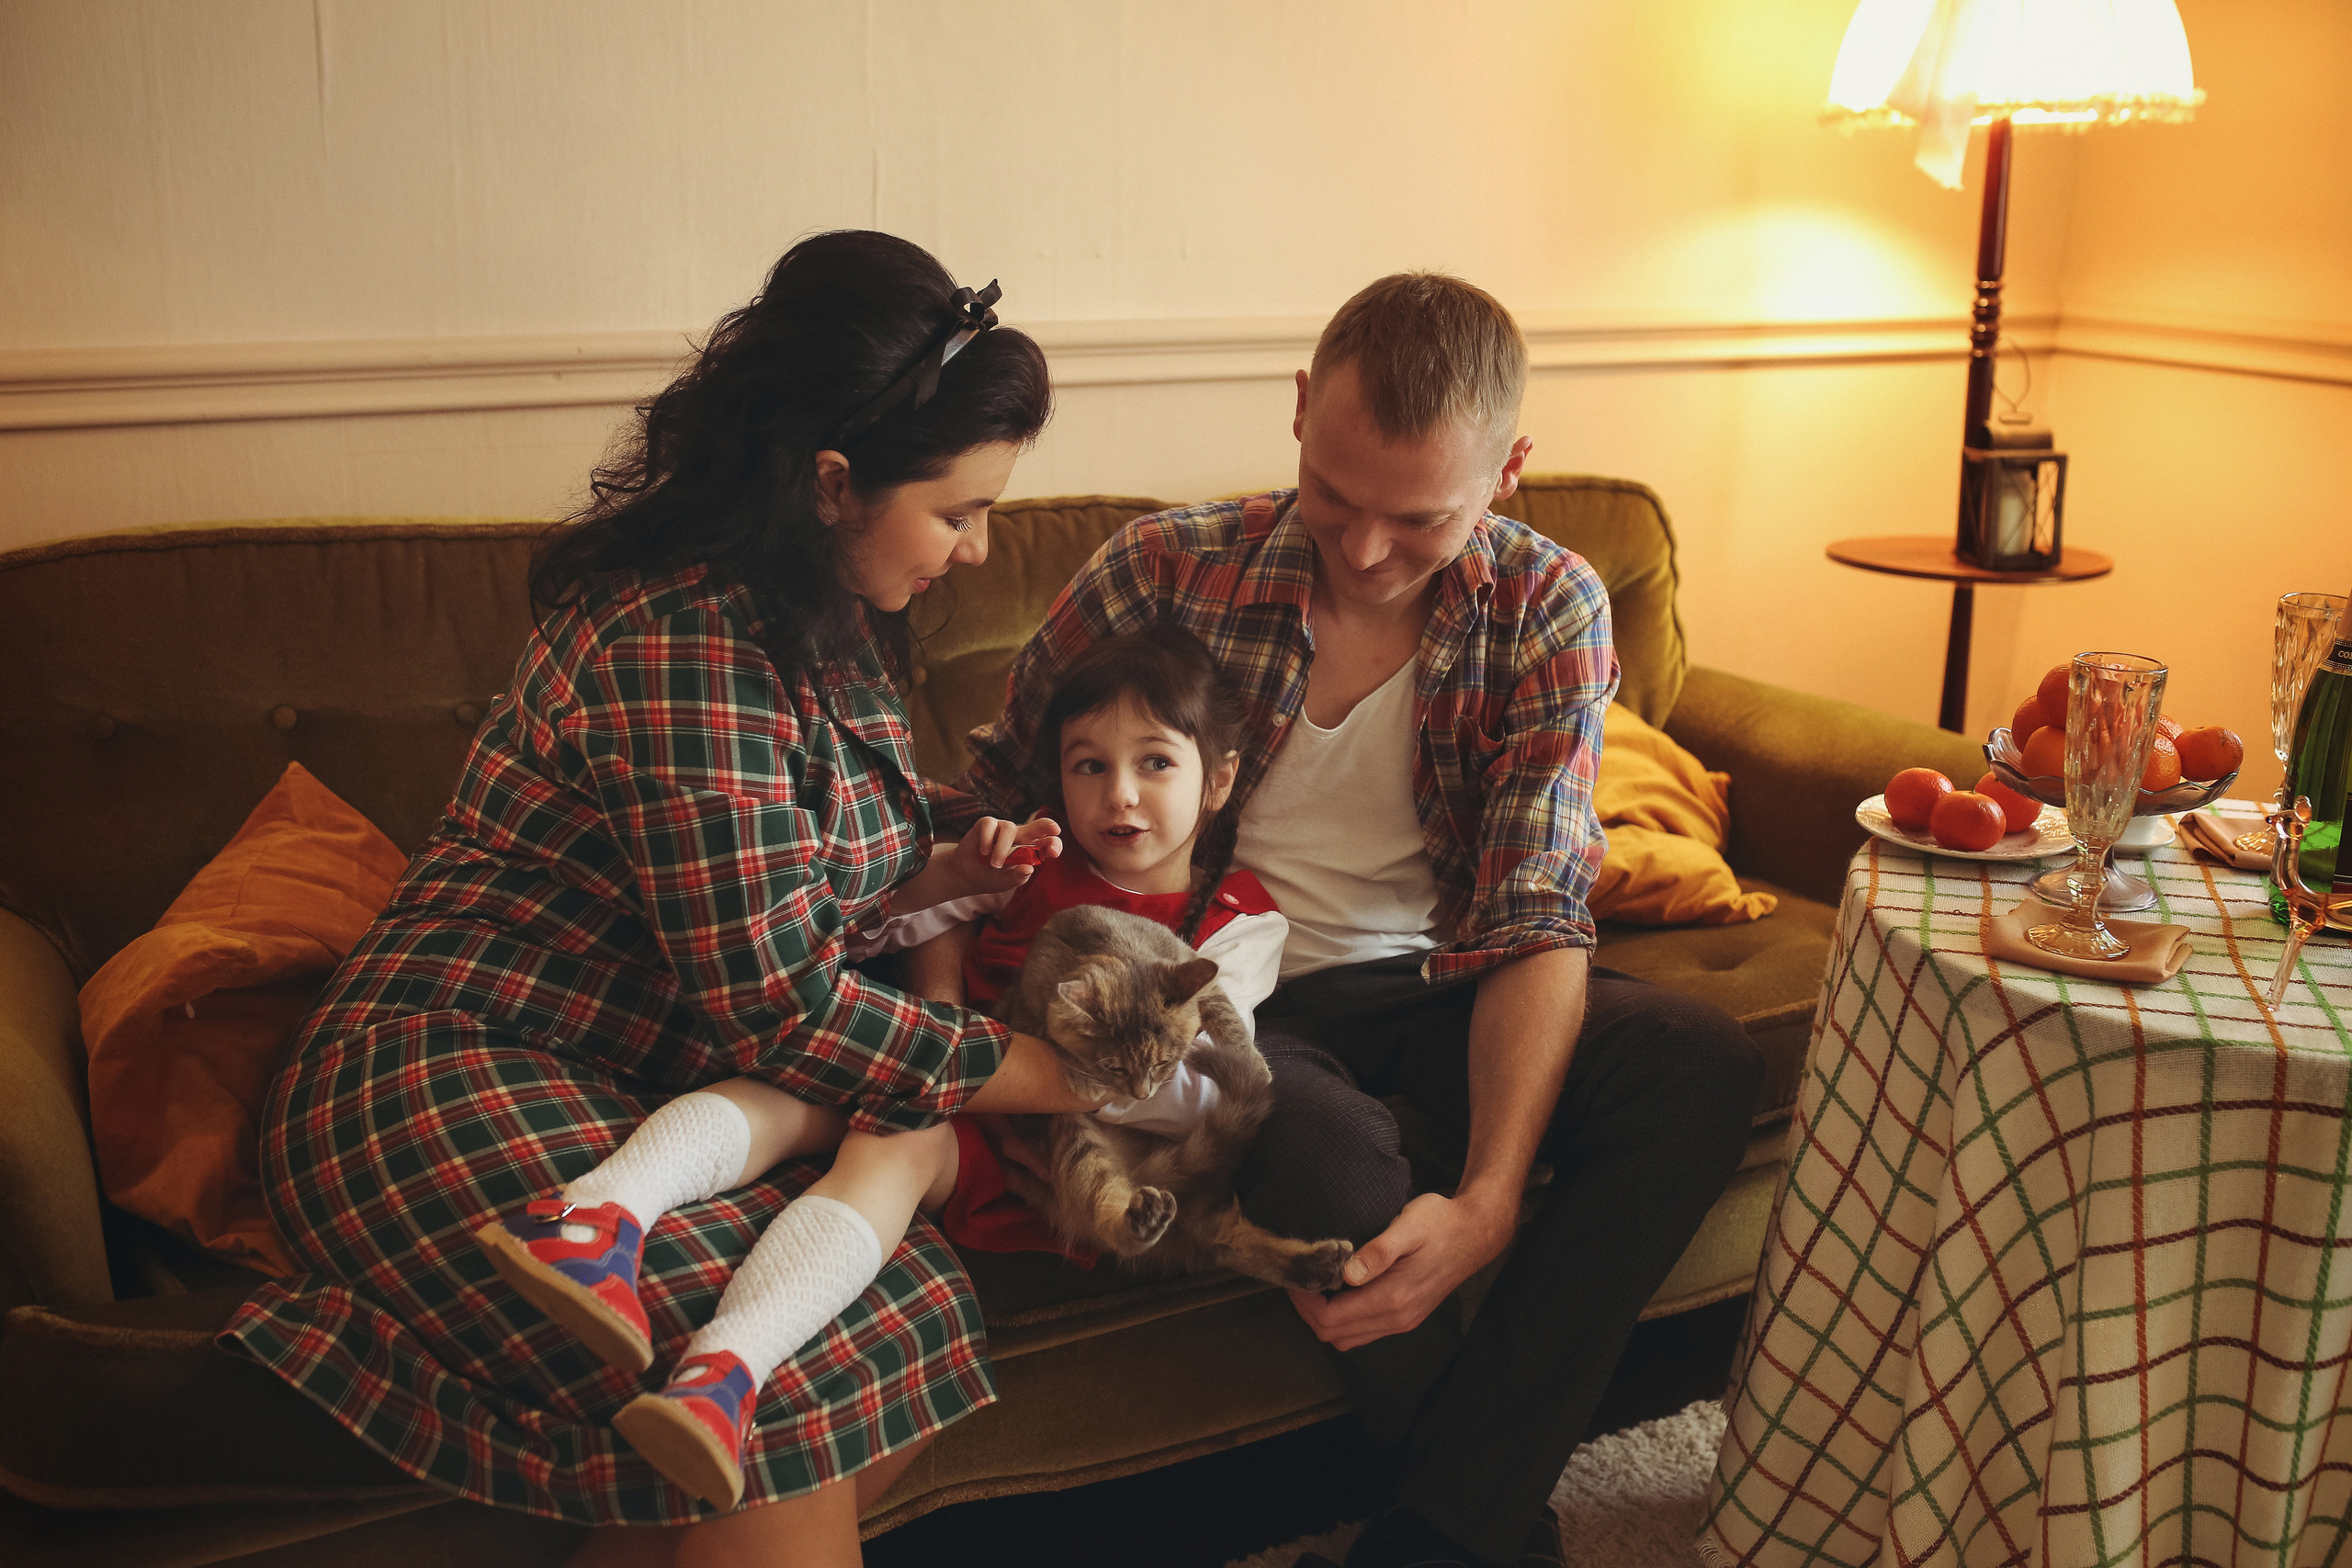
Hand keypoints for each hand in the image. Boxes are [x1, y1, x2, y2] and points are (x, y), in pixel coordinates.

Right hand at [947, 816, 1061, 895]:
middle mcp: (1020, 836)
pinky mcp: (987, 824)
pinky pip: (990, 825)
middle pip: (1037, 826)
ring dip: (1003, 848)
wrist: (968, 875)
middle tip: (1054, 828)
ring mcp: (1004, 829)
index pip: (1046, 844)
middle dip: (1045, 826)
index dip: (1052, 845)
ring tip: (995, 864)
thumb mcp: (1006, 882)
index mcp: (1031, 850)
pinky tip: (983, 852)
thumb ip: (1018, 877)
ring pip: (1010, 828)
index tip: (1054, 851)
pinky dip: (987, 840)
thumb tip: (1029, 868)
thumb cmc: (992, 877)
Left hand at [1284, 1191, 1514, 1352]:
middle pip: (1333, 1335)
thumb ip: (1378, 1252)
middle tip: (1301, 1280)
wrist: (1476, 1233)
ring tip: (1316, 1285)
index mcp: (1392, 1299)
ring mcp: (1403, 1321)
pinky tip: (1341, 1291)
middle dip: (1309, 1312)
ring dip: (1325, 1318)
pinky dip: (1344, 1319)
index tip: (1297, 1277)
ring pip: (1347, 1338)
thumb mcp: (1408, 1227)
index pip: (1330, 1319)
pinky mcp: (1407, 1317)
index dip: (1305, 1303)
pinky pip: (1364, 1332)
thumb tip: (1348, 1274)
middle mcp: (1397, 1318)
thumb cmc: (1441, 1223)